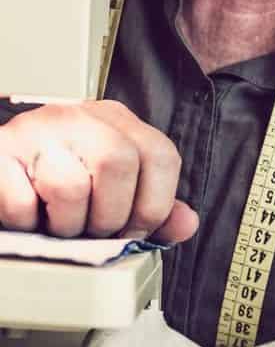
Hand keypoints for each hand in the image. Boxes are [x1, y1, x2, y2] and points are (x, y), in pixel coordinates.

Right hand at [0, 100, 197, 242]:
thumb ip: (154, 207)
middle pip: (117, 163)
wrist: (5, 166)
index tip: (136, 230)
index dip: (155, 205)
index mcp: (119, 122)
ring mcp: (36, 130)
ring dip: (67, 223)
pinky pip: (20, 202)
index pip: (161, 156)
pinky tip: (29, 214)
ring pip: (69, 185)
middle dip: (110, 216)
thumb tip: (186, 224)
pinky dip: (26, 222)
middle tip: (93, 230)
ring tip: (59, 221)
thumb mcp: (118, 188)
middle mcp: (80, 117)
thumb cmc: (66, 180)